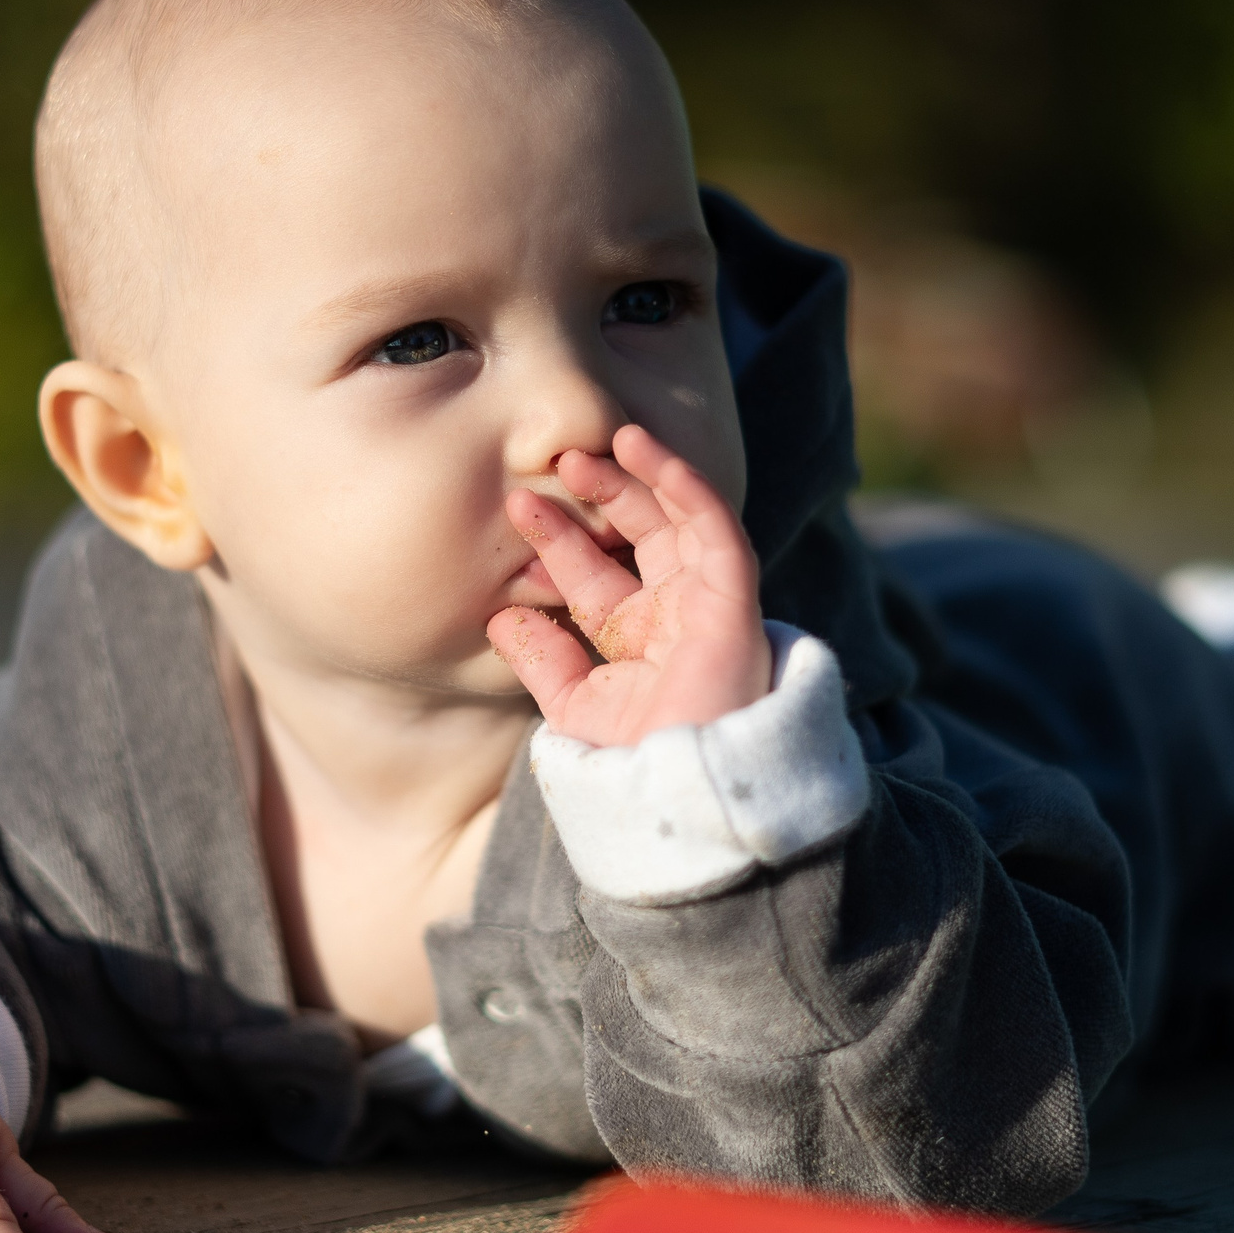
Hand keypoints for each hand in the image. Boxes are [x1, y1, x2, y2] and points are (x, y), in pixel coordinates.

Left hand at [487, 423, 769, 746]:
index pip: (595, 572)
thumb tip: (499, 616)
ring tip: (610, 439)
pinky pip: (717, 530)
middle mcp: (676, 612)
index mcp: (639, 636)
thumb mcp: (574, 703)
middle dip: (603, 494)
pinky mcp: (735, 601)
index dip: (559, 538)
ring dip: (648, 476)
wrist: (680, 793)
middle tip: (558, 460)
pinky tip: (649, 456)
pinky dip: (687, 488)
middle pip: (641, 534)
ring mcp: (709, 604)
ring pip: (683, 519)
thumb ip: (542, 658)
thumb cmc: (634, 761)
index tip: (517, 506)